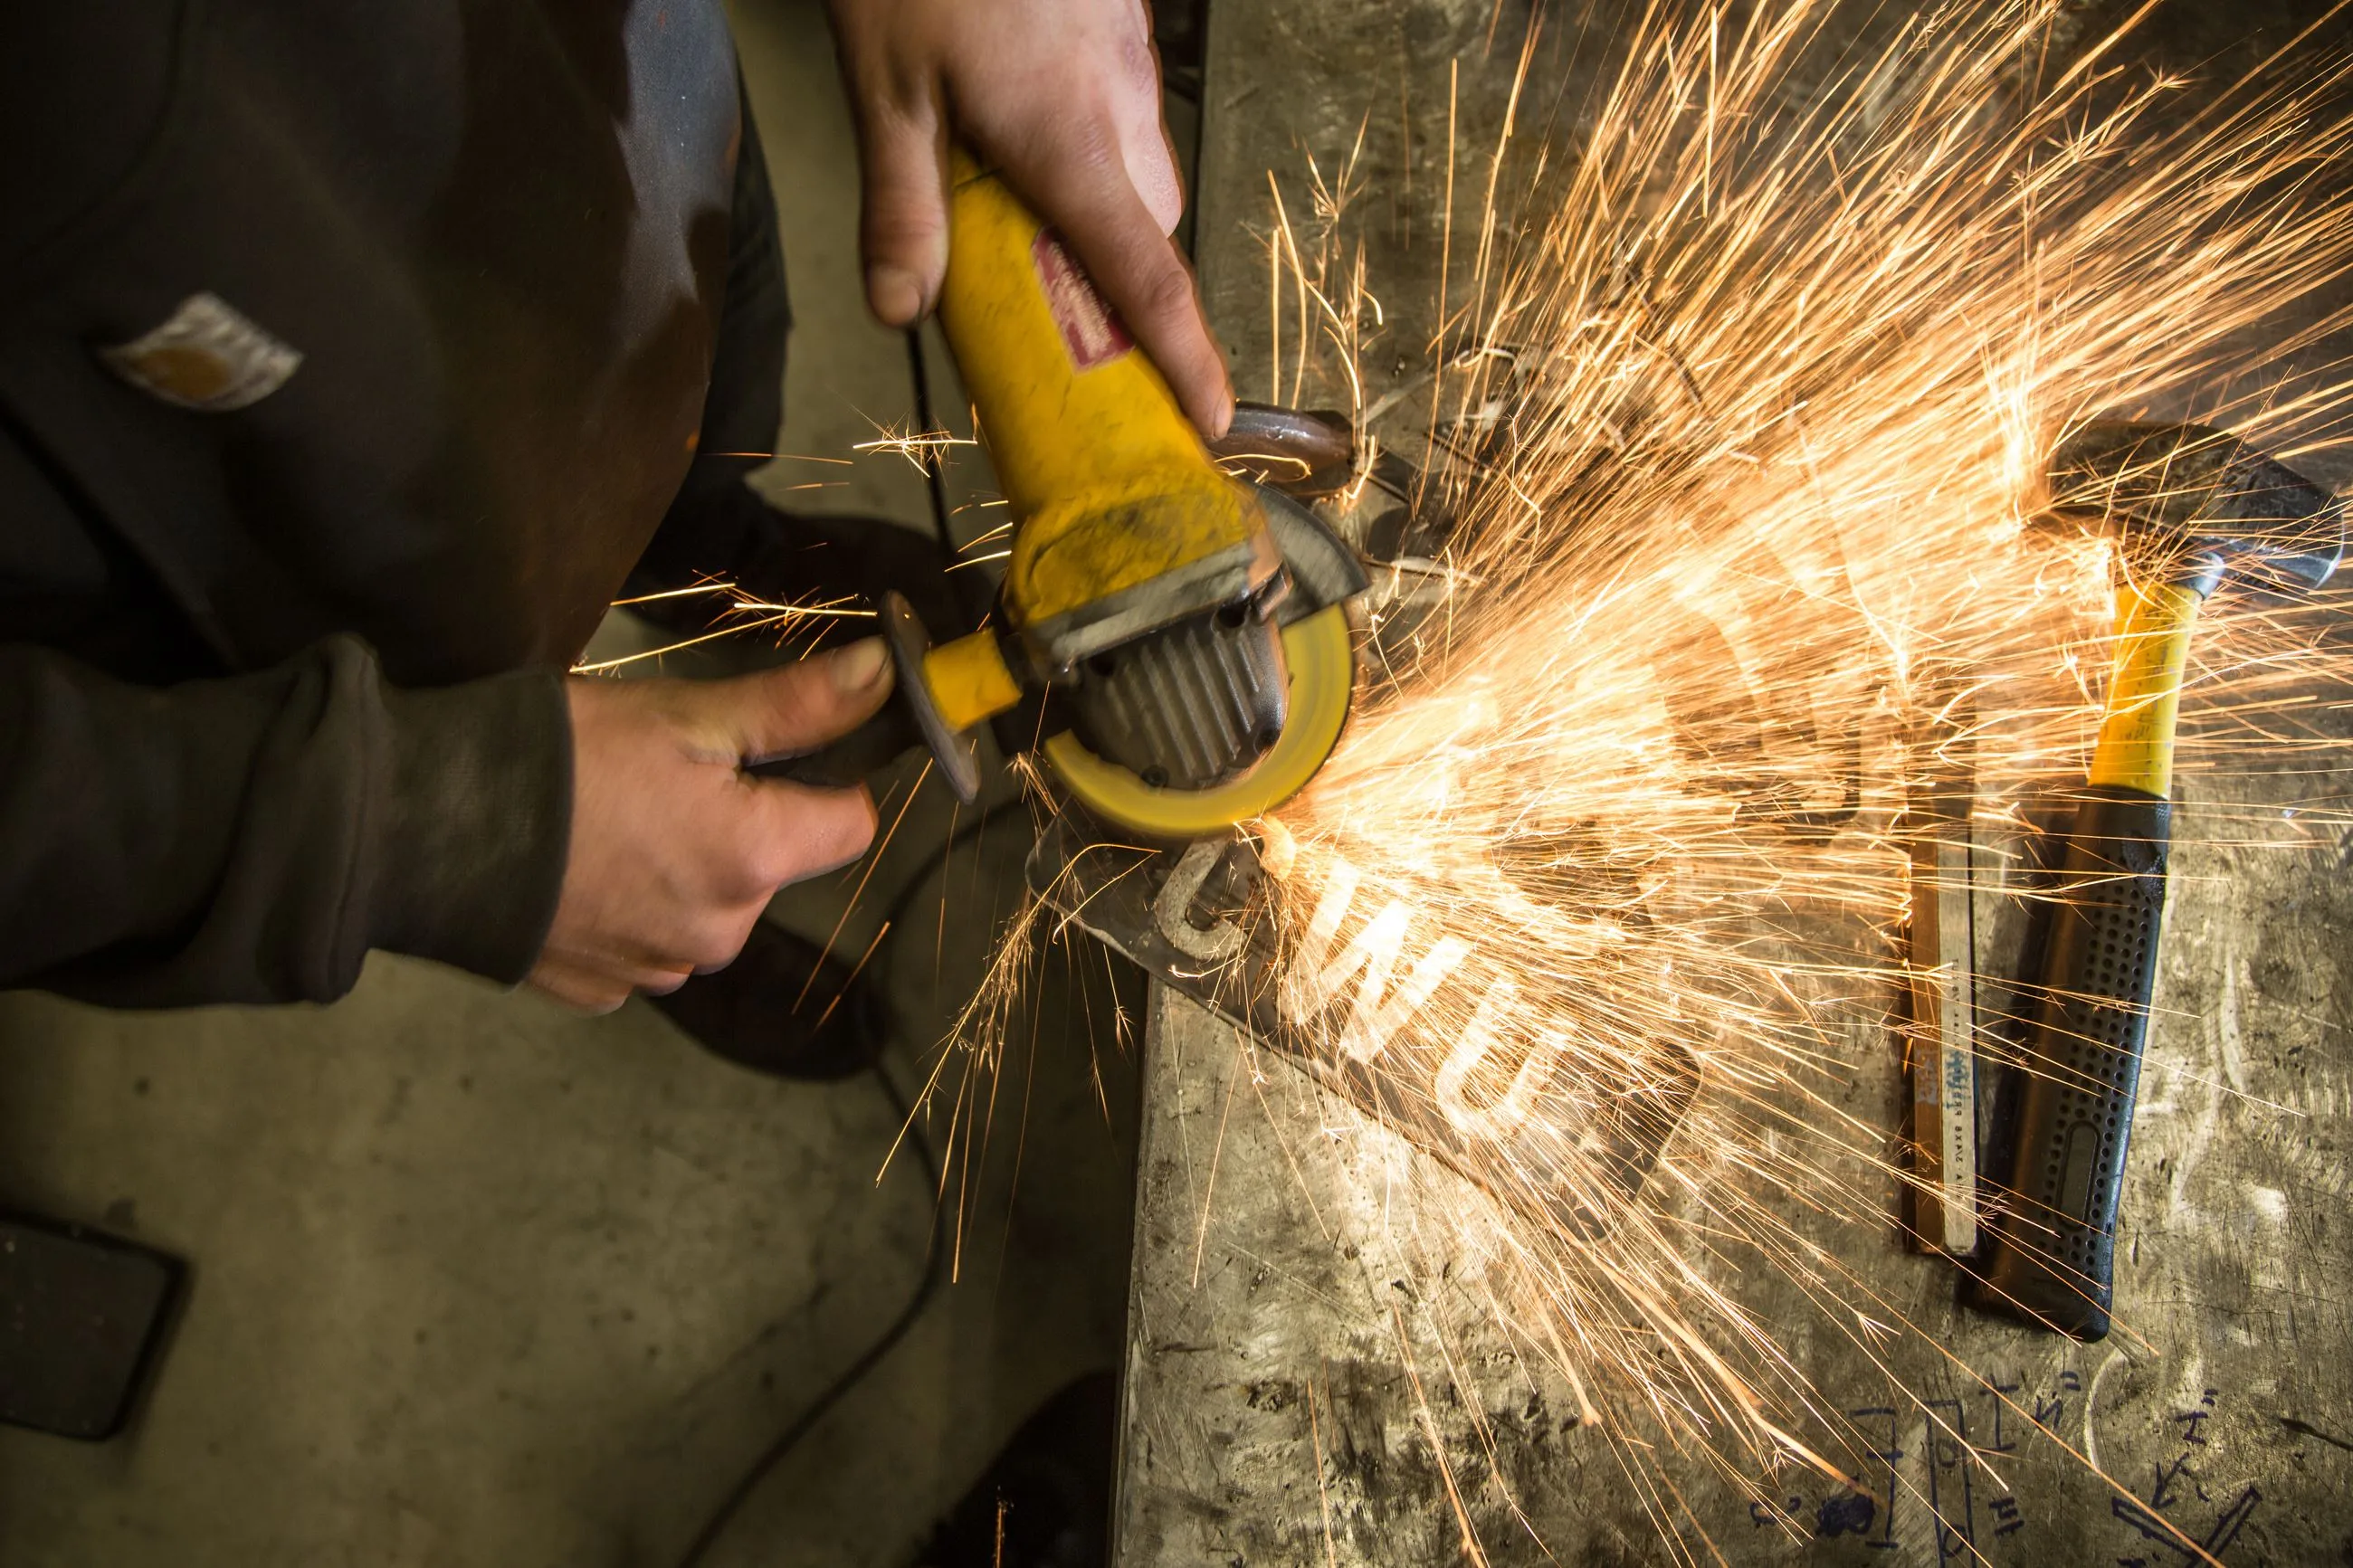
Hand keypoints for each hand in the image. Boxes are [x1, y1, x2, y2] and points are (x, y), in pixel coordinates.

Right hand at [528, 640, 892, 1012]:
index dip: (822, 776)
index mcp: (752, 862)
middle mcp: (719, 934)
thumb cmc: (556, 760)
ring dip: (680, 863)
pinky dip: (626, 903)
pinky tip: (577, 865)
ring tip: (607, 817)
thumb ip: (794, 706)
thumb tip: (884, 675)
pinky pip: (646, 939)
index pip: (850, 823)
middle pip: (772, 864)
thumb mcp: (684, 715)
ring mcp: (657, 970)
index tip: (770, 748)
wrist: (420, 828)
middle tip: (658, 773)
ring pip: (709, 903)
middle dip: (737, 818)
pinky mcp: (603, 989)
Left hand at [823, 0, 1233, 437]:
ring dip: (1100, 207)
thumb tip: (900, 310)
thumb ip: (899, 205)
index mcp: (1070, 140)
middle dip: (1114, 279)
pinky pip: (1128, 110)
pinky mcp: (1126, 22)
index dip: (1185, 356)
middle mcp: (1122, 107)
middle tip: (1043, 299)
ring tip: (1019, 203)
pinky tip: (1024, 116)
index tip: (1210, 421)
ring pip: (1142, 169)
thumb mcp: (884, 90)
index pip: (1146, 277)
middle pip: (1147, 230)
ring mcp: (1134, 59)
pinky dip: (1093, 144)